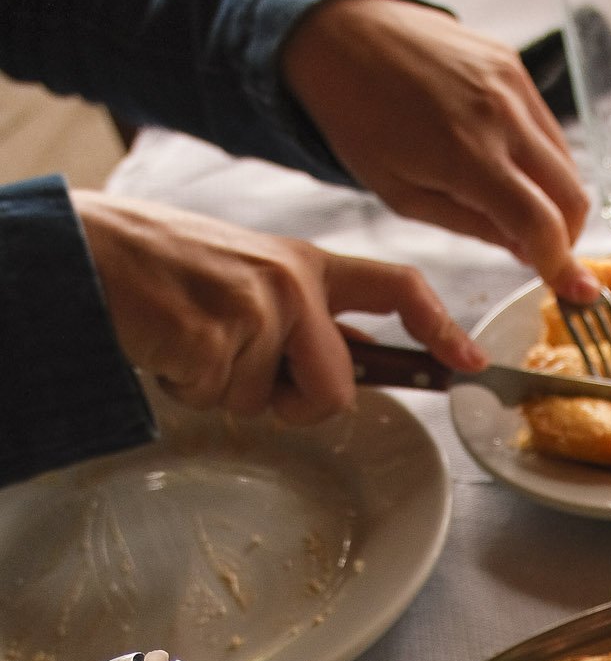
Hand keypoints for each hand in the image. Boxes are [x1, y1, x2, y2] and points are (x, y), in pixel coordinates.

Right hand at [74, 193, 488, 423]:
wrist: (90, 253)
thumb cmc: (162, 270)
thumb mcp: (246, 277)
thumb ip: (296, 319)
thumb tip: (339, 375)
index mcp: (304, 264)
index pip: (394, 287)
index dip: (438, 327)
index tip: (470, 361)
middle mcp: (291, 284)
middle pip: (337, 392)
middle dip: (293, 405)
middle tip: (236, 365)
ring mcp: (256, 311)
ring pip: (275, 406)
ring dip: (230, 393)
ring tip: (191, 341)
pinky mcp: (217, 341)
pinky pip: (223, 403)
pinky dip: (191, 390)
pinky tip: (168, 346)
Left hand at [281, 0, 598, 299]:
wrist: (344, 33)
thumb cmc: (361, 119)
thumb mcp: (404, 196)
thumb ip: (471, 226)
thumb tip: (526, 250)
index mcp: (465, 155)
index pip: (539, 223)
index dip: (564, 266)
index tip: (579, 293)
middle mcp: (499, 114)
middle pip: (570, 196)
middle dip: (566, 237)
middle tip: (542, 254)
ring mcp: (512, 84)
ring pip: (567, 163)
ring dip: (556, 199)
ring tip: (519, 211)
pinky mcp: (513, 65)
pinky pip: (549, 128)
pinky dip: (543, 161)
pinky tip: (510, 169)